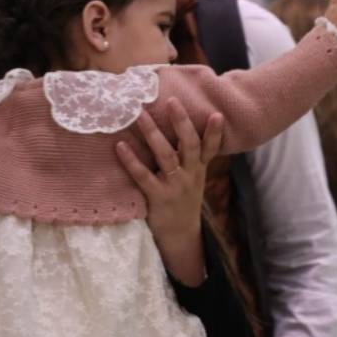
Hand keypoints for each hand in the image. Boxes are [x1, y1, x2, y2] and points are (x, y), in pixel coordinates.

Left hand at [116, 98, 224, 286]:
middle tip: (172, 101)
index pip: (211, 148)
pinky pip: (143, 176)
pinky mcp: (158, 197)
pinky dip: (131, 160)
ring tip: (140, 115)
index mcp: (199, 169)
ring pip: (166, 156)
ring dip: (153, 133)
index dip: (215, 132)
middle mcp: (190, 175)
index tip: (216, 113)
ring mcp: (175, 186)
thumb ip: (190, 158)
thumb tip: (181, 129)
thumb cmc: (183, 201)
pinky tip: (120, 146)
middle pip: (189, 145)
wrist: (180, 236)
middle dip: (181, 122)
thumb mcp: (194, 179)